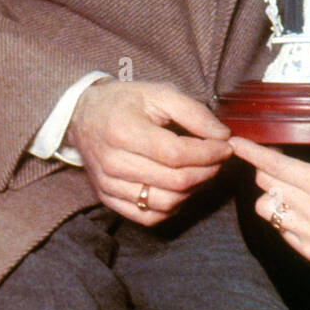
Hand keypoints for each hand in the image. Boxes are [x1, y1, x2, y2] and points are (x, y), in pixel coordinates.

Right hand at [68, 79, 231, 223]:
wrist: (83, 115)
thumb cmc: (125, 102)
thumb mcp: (160, 93)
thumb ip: (194, 112)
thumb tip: (223, 136)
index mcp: (124, 131)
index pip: (177, 154)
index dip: (209, 153)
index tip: (226, 146)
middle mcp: (113, 163)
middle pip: (175, 181)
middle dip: (208, 171)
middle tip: (218, 158)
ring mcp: (109, 185)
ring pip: (166, 203)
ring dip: (193, 189)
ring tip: (201, 170)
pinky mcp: (108, 200)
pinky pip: (149, 216)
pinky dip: (172, 206)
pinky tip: (180, 188)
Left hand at [229, 95, 309, 279]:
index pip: (277, 167)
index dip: (253, 153)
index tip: (236, 142)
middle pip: (268, 186)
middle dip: (267, 170)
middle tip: (280, 163)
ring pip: (268, 211)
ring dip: (273, 195)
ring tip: (289, 188)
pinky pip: (283, 232)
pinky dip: (285, 218)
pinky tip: (302, 212)